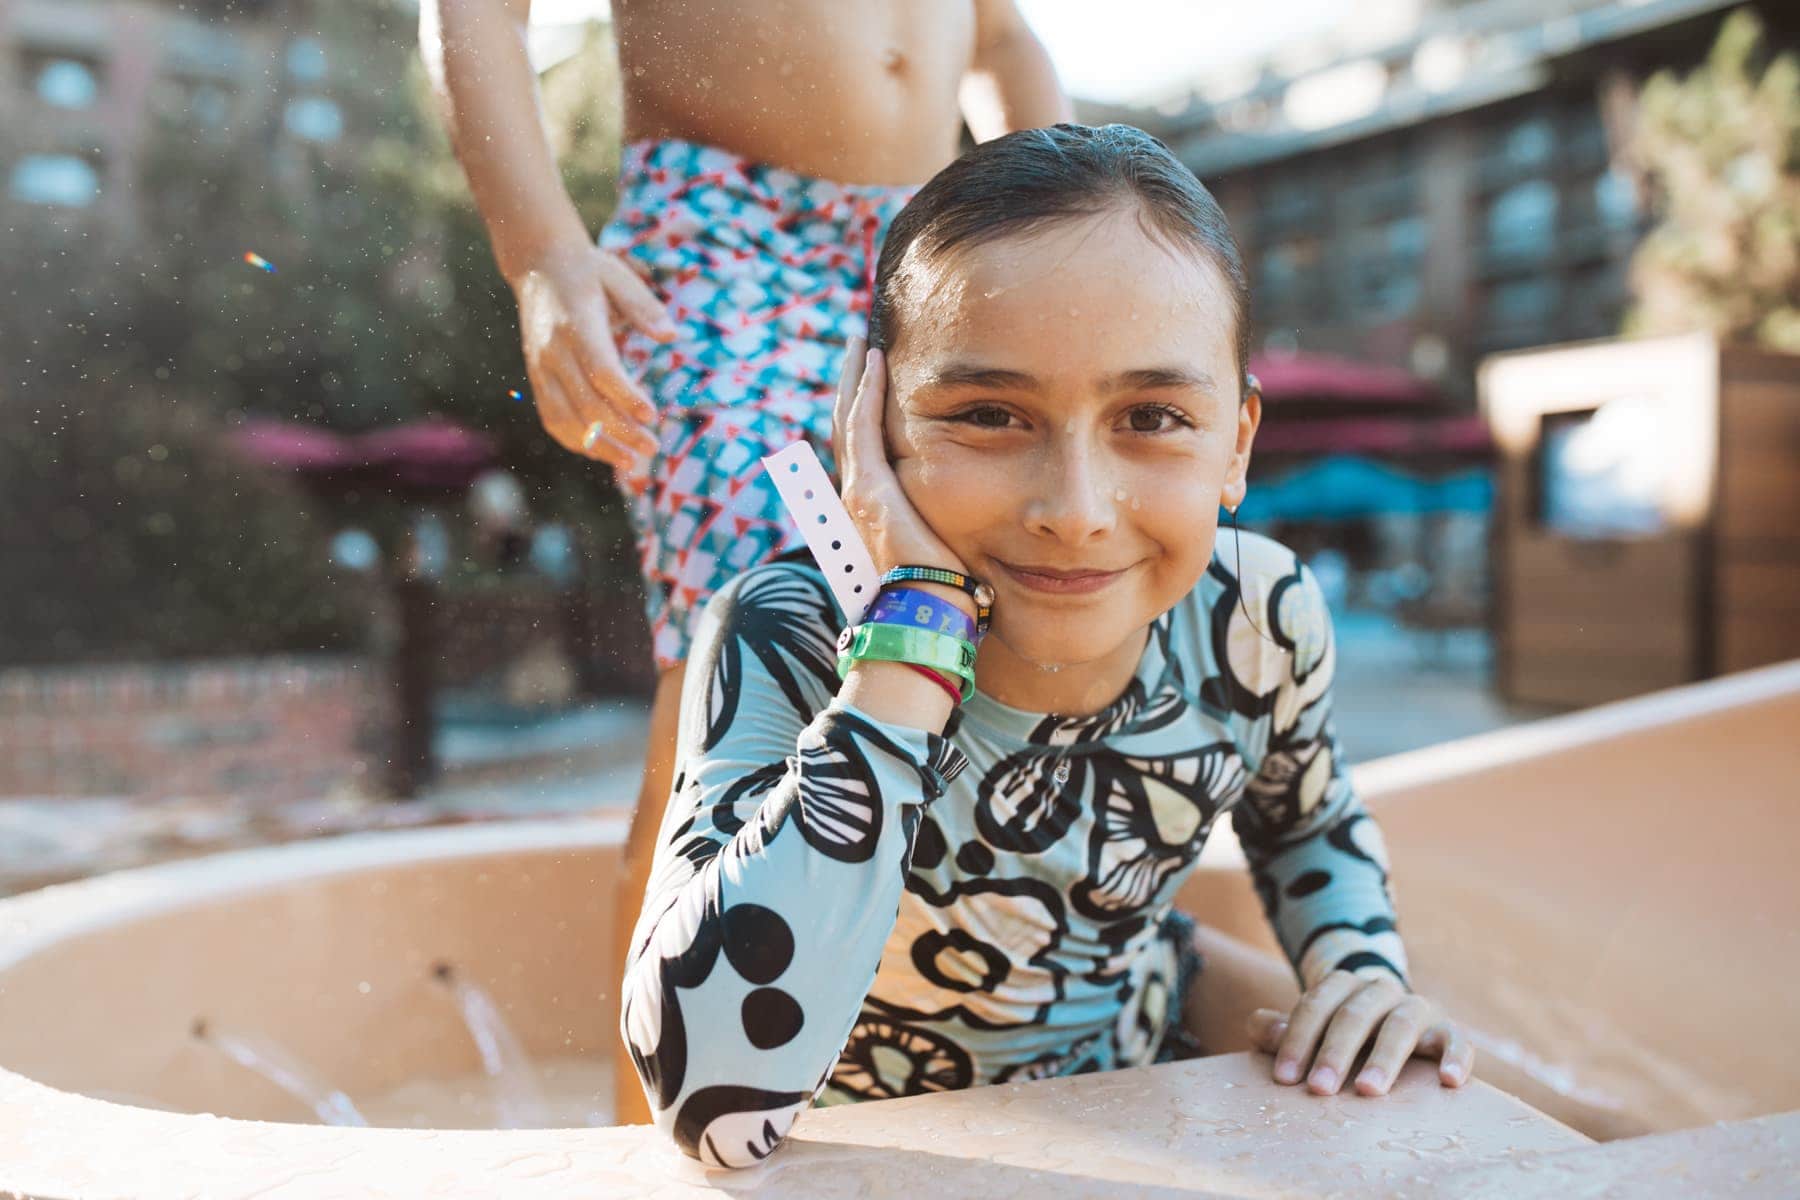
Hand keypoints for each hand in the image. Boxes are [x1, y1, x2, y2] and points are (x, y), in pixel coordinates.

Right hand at [511, 243, 674, 466]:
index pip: (601, 369)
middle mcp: (553, 350)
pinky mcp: (536, 377)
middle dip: (620, 431)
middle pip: (586, 402)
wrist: (537, 265)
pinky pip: (552, 418)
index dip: (626, 397)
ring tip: (631, 463)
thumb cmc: (588, 271)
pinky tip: (602, 453)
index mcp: (576, 323)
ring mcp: (541, 367)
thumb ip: (644, 306)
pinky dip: (575, 441)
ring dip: (599, 445)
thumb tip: (671, 336)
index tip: (652, 417)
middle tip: (653, 447)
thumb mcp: (618, 275)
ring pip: (565, 418)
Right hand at [832, 336, 969, 585]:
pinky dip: (865, 393)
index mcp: (873, 510)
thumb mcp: (944, 548)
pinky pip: (861, 428)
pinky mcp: (868, 489)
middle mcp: (857, 498)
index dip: (866, 412)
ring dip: (856, 379)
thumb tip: (976, 525)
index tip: (877, 379)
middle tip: (860, 348)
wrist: (928, 612)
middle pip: (849, 428)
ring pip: (849, 420)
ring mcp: (858, 492)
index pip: (864, 449)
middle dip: (855, 386)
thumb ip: (946, 528)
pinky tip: (874, 364)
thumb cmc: (944, 591)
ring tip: (862, 345)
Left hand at [1246, 971, 1473, 1096]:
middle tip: (1320, 1090)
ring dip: (1384, 1057)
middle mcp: (1380, 990)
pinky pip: (1457, 1039)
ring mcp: (1416, 1007)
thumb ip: (1278, 1030)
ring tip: (1368, 1090)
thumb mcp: (1309, 1029)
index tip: (1285, 1078)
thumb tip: (1260, 1028)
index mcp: (1342, 985)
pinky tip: (1448, 1081)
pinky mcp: (1447, 1029)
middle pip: (1355, 1014)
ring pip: (1402, 1024)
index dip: (1297, 1039)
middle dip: (1335, 1052)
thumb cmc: (1339, 1035)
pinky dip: (1455, 1057)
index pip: (1316, 1004)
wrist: (1391, 1020)